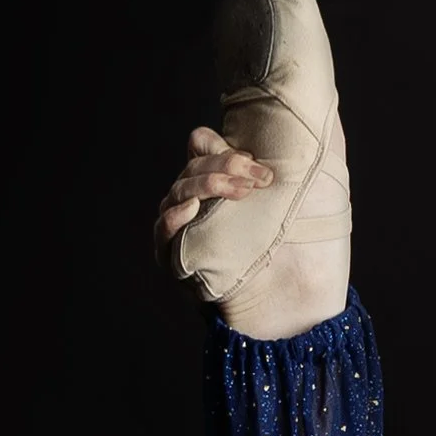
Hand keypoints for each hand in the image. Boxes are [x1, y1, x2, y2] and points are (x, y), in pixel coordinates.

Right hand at [153, 124, 272, 270]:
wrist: (263, 292)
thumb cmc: (265, 244)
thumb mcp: (271, 206)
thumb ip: (262, 178)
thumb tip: (269, 155)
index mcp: (206, 176)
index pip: (201, 144)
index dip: (222, 146)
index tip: (255, 160)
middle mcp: (187, 195)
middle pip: (194, 166)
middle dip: (228, 167)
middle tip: (261, 178)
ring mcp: (175, 221)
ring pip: (181, 191)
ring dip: (211, 186)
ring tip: (240, 191)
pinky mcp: (169, 252)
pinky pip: (164, 229)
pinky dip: (176, 216)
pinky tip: (192, 208)